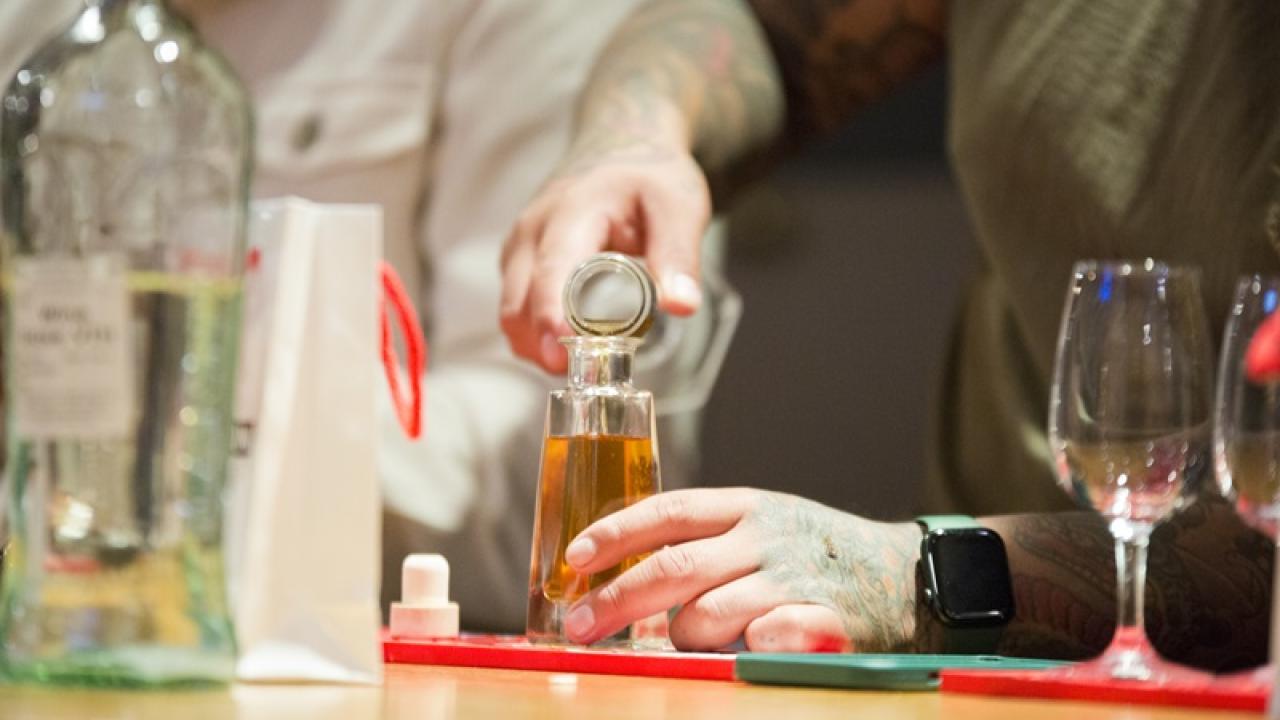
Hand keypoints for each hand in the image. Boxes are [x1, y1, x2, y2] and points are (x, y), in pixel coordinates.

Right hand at [499, 138, 711, 372]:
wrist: (622, 147)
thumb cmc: (649, 176)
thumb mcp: (679, 206)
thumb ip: (679, 254)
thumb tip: (681, 305)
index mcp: (572, 211)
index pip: (552, 268)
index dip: (552, 312)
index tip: (561, 346)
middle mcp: (534, 230)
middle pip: (518, 299)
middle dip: (540, 342)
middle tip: (579, 373)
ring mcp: (522, 246)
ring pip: (510, 309)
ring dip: (535, 344)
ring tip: (579, 364)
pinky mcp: (520, 261)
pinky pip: (514, 307)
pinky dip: (533, 334)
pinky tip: (565, 349)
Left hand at [560, 487, 920, 651]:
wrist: (908, 574)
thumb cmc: (817, 553)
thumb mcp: (764, 525)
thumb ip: (706, 541)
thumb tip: (624, 572)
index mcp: (748, 506)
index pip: (669, 510)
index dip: (617, 532)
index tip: (574, 557)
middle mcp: (766, 536)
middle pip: (674, 568)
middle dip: (616, 599)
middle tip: (579, 624)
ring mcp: (793, 579)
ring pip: (706, 615)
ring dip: (682, 637)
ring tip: (687, 642)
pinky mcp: (823, 621)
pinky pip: (763, 641)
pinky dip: (743, 649)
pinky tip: (744, 647)